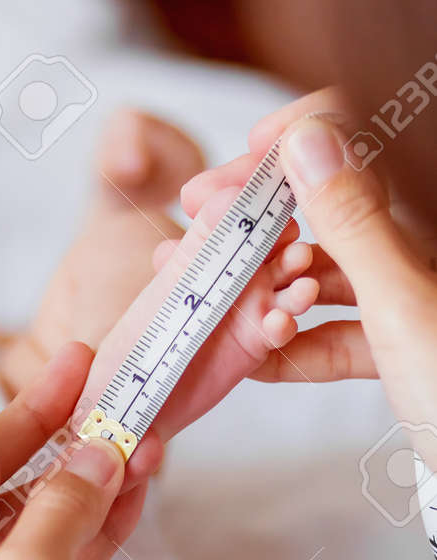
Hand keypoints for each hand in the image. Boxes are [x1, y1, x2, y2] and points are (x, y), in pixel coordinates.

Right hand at [181, 89, 436, 432]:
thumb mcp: (402, 305)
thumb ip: (353, 222)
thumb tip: (306, 142)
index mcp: (433, 216)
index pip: (363, 140)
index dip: (299, 139)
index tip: (242, 164)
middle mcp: (425, 247)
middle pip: (339, 206)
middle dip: (271, 222)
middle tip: (208, 230)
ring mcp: (415, 296)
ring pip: (335, 274)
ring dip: (278, 288)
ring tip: (231, 302)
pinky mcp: (406, 348)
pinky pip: (343, 335)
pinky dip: (301, 346)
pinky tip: (257, 357)